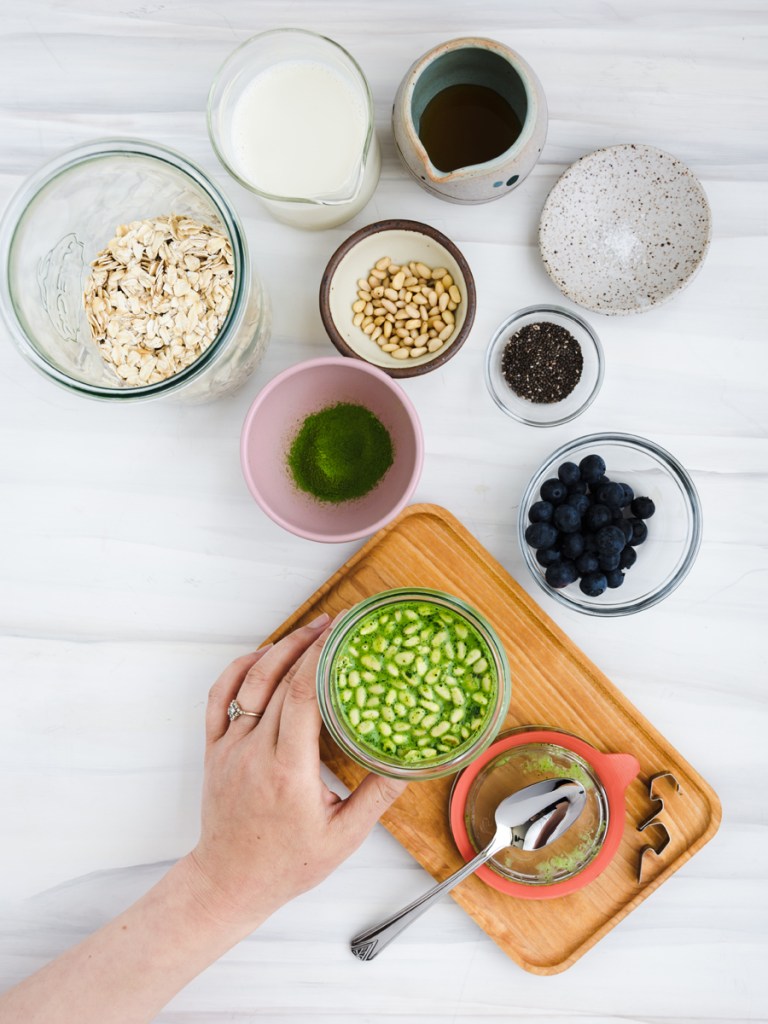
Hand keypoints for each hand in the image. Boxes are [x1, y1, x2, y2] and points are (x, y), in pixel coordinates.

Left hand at [183, 613, 406, 933]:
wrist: (230, 882)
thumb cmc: (286, 864)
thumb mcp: (343, 837)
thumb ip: (377, 797)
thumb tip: (411, 763)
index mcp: (288, 770)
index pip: (303, 695)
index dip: (322, 657)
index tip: (343, 633)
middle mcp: (254, 751)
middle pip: (280, 679)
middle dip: (310, 644)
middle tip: (338, 625)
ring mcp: (230, 747)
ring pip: (250, 681)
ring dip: (280, 648)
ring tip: (309, 631)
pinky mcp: (215, 749)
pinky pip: (220, 696)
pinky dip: (241, 668)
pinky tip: (263, 655)